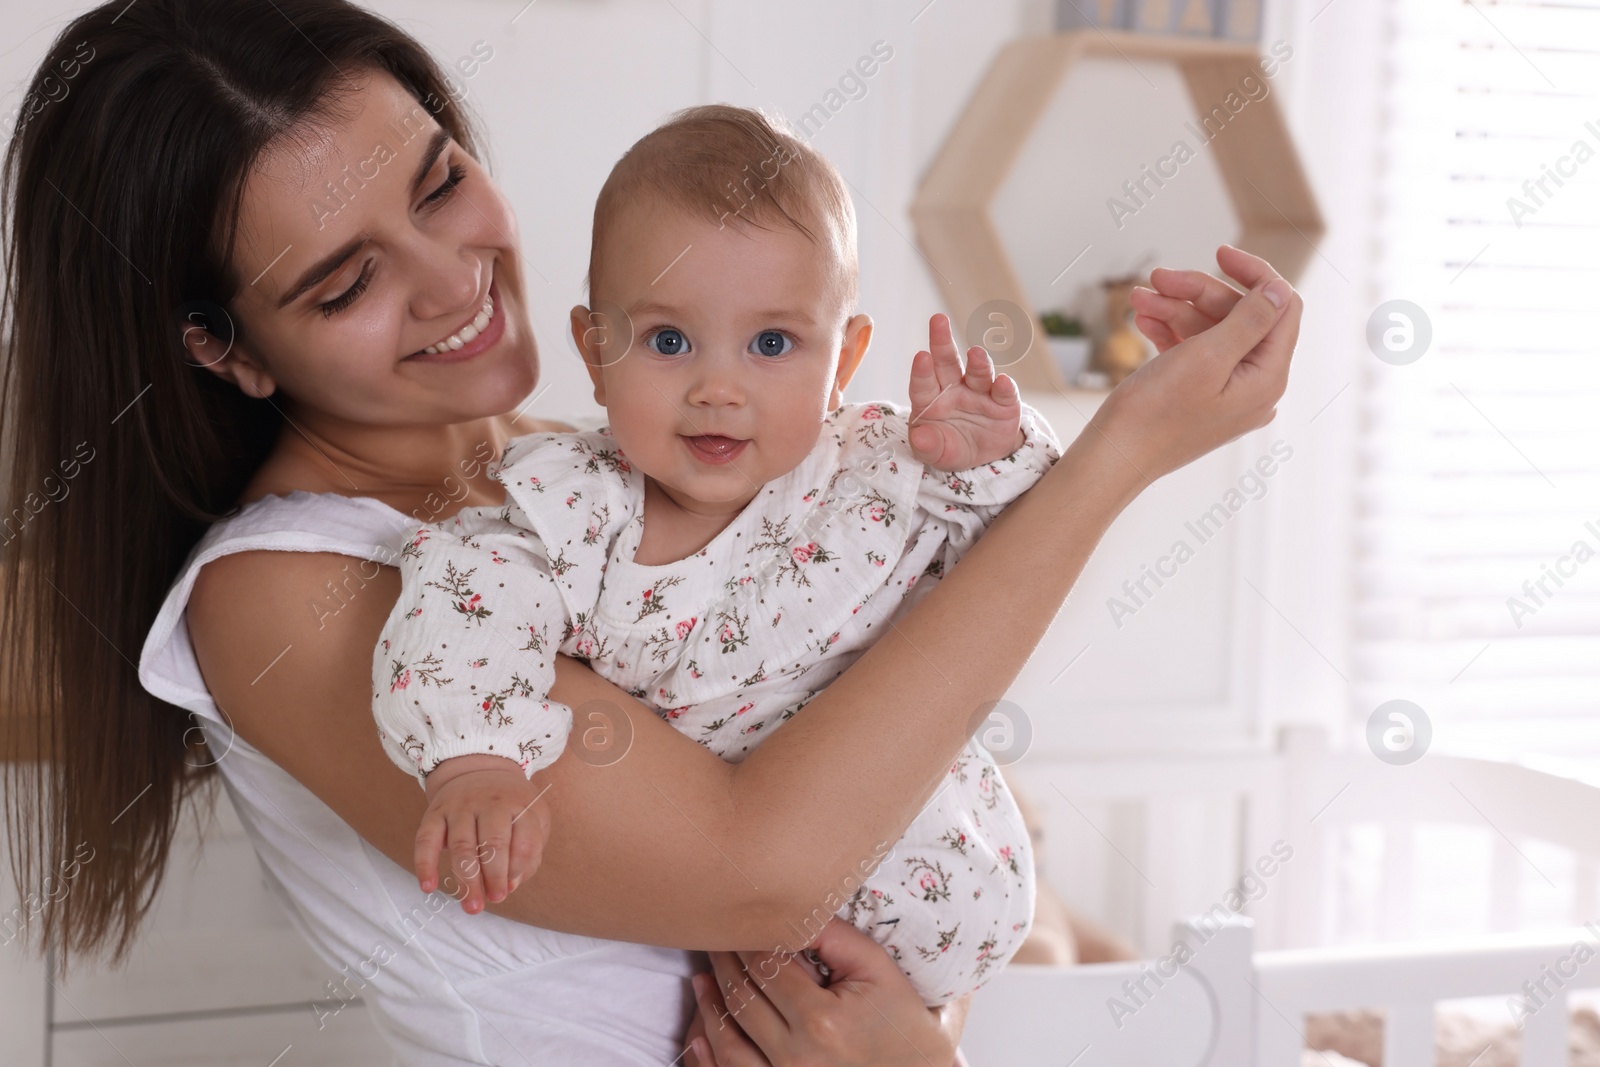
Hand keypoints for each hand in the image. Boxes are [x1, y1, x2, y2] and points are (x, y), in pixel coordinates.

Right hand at [415, 753, 550, 913]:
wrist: (477, 767)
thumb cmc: (510, 806)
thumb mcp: (533, 819)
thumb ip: (530, 852)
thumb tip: (511, 885)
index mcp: (521, 805)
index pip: (524, 840)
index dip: (518, 868)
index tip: (509, 889)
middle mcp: (491, 803)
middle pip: (493, 843)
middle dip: (494, 877)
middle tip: (493, 900)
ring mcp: (461, 807)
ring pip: (462, 845)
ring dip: (466, 880)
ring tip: (471, 906)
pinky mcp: (435, 813)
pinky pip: (426, 839)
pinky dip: (425, 864)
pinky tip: (428, 887)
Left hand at [685, 919, 966, 1066]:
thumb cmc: (905, 1025)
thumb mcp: (880, 970)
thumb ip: (835, 937)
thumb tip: (792, 911)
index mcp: (820, 1019)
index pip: (764, 966)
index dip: (744, 940)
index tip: (736, 921)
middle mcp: (796, 1057)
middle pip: (741, 1000)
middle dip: (723, 964)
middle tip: (713, 939)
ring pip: (726, 1043)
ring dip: (708, 1007)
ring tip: (701, 979)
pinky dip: (710, 1056)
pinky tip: (700, 1034)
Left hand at [907, 313, 1023, 470]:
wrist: (982, 458)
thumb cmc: (950, 447)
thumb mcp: (935, 453)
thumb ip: (927, 446)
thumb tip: (920, 438)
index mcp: (930, 398)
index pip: (923, 383)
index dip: (921, 371)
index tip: (921, 357)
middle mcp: (954, 388)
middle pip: (947, 362)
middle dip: (942, 342)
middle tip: (938, 320)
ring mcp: (980, 392)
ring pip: (978, 373)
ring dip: (978, 362)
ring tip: (976, 354)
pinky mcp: (1004, 402)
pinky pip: (1005, 393)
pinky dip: (1005, 387)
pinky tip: (1003, 382)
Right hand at [1089, 245, 1298, 489]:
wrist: (1114, 458)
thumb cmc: (1156, 413)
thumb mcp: (1207, 356)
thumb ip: (1250, 320)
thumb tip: (1280, 289)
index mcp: (1267, 378)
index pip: (1281, 308)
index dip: (1254, 274)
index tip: (1218, 253)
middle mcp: (1254, 387)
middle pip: (1239, 317)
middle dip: (1198, 293)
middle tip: (1156, 279)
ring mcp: (1226, 394)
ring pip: (1210, 333)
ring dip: (1175, 310)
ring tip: (1138, 300)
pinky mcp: (1199, 398)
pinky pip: (1194, 354)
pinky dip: (1170, 333)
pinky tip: (1142, 321)